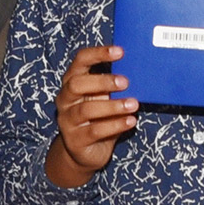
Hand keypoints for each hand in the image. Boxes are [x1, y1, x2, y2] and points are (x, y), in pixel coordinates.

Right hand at [46, 43, 140, 185]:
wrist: (84, 152)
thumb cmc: (98, 118)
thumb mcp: (104, 98)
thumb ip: (114, 86)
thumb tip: (138, 70)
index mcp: (72, 82)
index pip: (80, 61)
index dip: (98, 54)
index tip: (120, 51)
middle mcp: (65, 99)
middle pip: (76, 84)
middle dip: (102, 81)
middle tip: (126, 82)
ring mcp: (67, 120)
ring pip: (86, 110)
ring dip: (112, 106)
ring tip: (133, 104)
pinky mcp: (75, 140)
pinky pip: (95, 131)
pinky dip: (115, 125)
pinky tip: (130, 121)